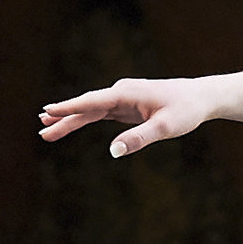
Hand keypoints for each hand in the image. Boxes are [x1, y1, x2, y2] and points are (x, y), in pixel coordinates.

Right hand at [38, 79, 212, 156]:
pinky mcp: (127, 105)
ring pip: (91, 110)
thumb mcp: (165, 128)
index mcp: (125, 94)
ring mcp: (123, 98)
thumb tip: (114, 151)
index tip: (47, 112)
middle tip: (40, 130)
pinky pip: (101, 112)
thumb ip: (139, 138)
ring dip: (71, 119)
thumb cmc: (186, 110)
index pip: (91, 102)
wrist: (202, 97)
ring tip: (47, 129)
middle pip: (86, 107)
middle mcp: (120, 92)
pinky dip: (86, 118)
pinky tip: (73, 122)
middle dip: (63, 118)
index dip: (69, 108)